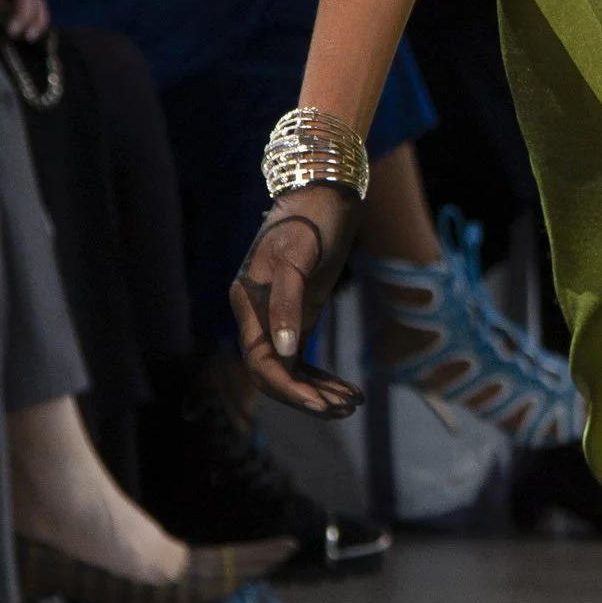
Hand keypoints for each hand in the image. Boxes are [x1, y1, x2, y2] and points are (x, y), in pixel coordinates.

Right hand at [231, 183, 363, 413]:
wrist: (325, 193)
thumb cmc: (310, 220)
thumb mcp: (298, 259)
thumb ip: (287, 305)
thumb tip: (286, 353)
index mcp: (248, 302)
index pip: (261, 360)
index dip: (288, 388)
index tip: (319, 405)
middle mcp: (258, 314)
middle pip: (275, 372)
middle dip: (306, 395)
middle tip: (344, 409)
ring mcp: (279, 316)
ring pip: (292, 369)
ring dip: (319, 390)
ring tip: (352, 404)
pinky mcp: (300, 314)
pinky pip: (305, 358)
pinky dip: (323, 377)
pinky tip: (350, 391)